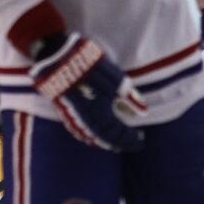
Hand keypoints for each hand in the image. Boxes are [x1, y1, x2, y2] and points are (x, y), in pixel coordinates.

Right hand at [29, 33, 146, 151]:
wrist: (60, 58)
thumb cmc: (93, 68)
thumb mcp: (119, 81)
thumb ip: (132, 98)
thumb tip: (143, 111)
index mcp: (102, 116)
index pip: (119, 134)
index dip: (131, 139)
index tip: (141, 140)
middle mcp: (87, 121)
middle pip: (104, 139)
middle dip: (119, 143)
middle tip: (130, 144)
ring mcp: (73, 117)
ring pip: (88, 136)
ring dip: (102, 142)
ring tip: (112, 144)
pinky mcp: (63, 110)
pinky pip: (76, 130)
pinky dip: (86, 136)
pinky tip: (89, 136)